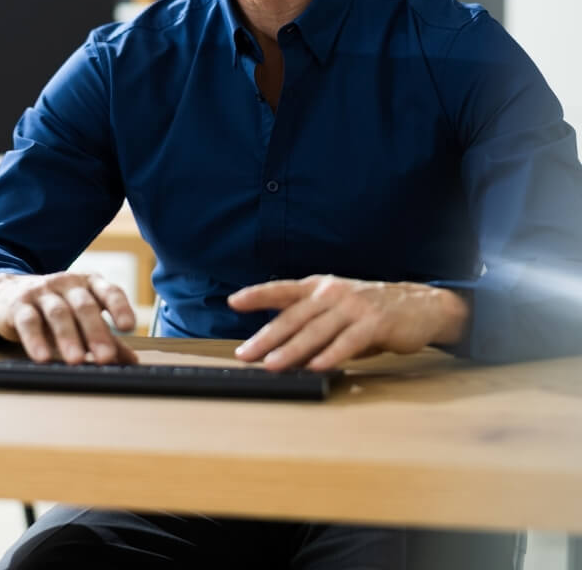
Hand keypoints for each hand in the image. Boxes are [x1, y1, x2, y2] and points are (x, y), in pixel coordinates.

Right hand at [0, 271, 138, 364]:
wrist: (9, 293)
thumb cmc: (55, 306)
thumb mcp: (81, 317)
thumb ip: (106, 336)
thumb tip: (132, 361)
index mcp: (89, 284)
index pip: (109, 291)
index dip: (120, 307)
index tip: (129, 327)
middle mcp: (68, 283)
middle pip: (84, 305)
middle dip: (96, 331)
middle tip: (106, 357)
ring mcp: (43, 291)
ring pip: (58, 312)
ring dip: (68, 337)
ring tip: (76, 360)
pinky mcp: (19, 304)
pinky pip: (29, 321)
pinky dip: (35, 340)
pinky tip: (42, 357)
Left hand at [228, 274, 469, 370]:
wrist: (420, 305)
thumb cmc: (370, 311)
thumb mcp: (336, 310)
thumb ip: (311, 326)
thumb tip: (281, 351)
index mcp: (319, 287)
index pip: (282, 290)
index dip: (257, 294)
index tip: (234, 301)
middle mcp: (332, 293)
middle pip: (293, 316)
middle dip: (266, 337)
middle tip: (246, 354)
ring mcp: (353, 307)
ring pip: (315, 330)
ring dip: (292, 350)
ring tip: (272, 365)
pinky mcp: (374, 323)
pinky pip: (348, 342)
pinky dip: (331, 355)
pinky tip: (316, 367)